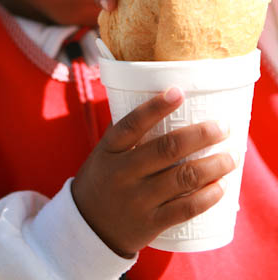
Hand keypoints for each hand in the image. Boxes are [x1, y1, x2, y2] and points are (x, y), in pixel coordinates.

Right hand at [71, 87, 235, 257]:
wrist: (88, 227)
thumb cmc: (103, 178)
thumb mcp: (105, 152)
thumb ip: (128, 132)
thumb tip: (163, 101)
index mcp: (110, 149)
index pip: (132, 123)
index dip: (156, 107)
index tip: (179, 91)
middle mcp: (123, 172)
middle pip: (167, 149)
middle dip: (201, 135)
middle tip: (223, 127)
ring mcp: (137, 200)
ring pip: (182, 178)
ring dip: (213, 165)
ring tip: (231, 156)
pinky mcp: (150, 223)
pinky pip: (185, 209)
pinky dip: (207, 197)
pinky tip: (221, 186)